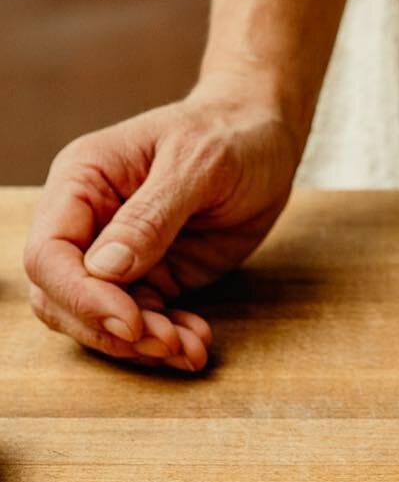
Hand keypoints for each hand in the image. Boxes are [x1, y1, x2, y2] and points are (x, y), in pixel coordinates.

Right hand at [23, 72, 303, 369]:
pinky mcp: (152, 275)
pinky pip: (142, 321)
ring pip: (100, 319)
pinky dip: (166, 339)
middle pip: (62, 297)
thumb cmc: (231, 133)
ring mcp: (117, 253)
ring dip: (141, 345)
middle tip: (167, 343)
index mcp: (82, 180)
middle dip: (110, 331)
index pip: (49, 254)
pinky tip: (197, 344)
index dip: (80, 296)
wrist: (268, 135)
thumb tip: (103, 269)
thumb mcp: (199, 163)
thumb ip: (151, 215)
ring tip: (191, 348)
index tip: (130, 322)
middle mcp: (88, 221)